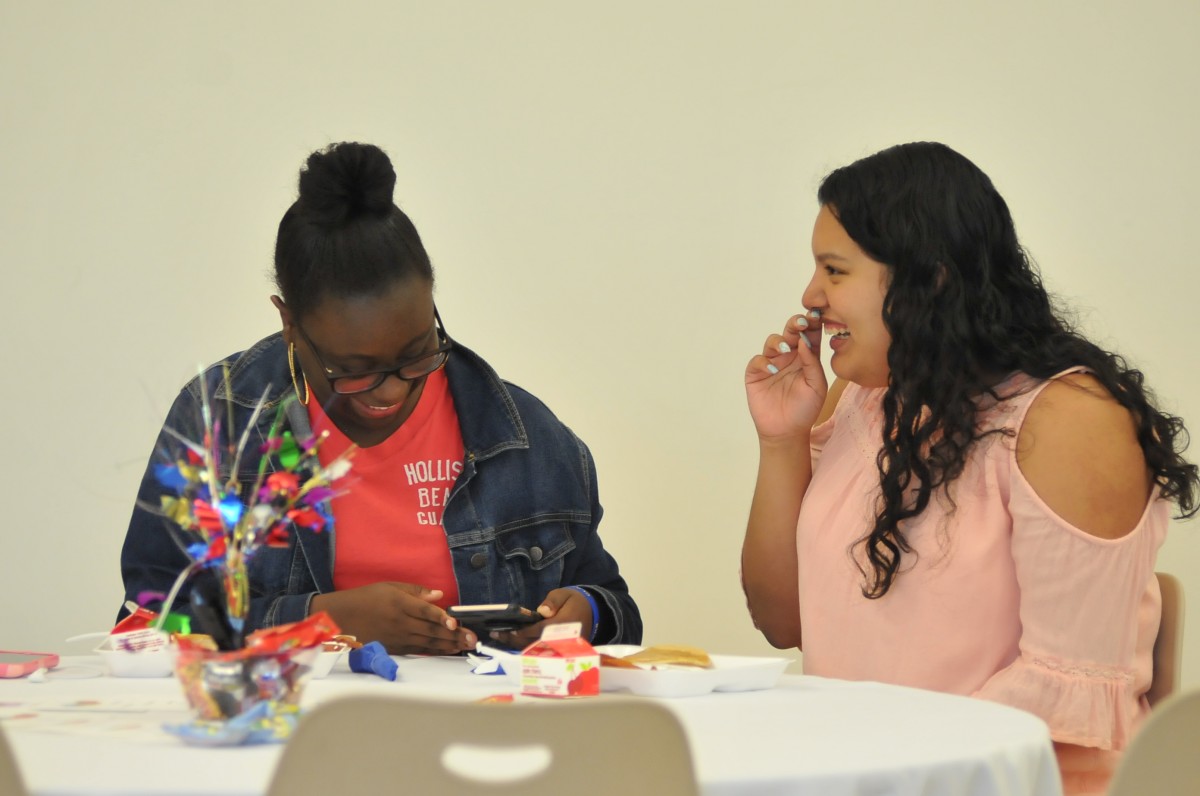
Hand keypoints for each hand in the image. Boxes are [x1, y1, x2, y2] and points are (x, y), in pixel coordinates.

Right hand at [310, 582, 475, 655]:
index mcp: (399, 604)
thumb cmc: (367, 598)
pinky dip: (436, 650)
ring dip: (449, 644)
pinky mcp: (396, 648)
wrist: (343, 618)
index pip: (424, 611)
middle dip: (454, 635)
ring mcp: (399, 637)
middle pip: (431, 629)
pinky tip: (449, 650)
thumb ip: (416, 591)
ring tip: (467, 645)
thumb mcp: (390, 587)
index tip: (455, 623)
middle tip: (473, 638)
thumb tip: (438, 595)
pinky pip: (420, 650)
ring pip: (428, 642)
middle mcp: (401, 622)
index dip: (441, 617)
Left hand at [488, 588, 594, 648]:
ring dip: (517, 645)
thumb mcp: (564, 594)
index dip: (524, 631)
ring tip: (499, 638)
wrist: (591, 612)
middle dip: (514, 640)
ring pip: (536, 650)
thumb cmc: (574, 601)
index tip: (508, 629)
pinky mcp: (559, 653)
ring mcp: (561, 649)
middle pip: (535, 643)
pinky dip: (525, 648)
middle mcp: (562, 640)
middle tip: (496, 635)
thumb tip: (542, 611)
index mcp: (564, 624)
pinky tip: (512, 641)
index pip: (541, 630)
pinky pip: (540, 652)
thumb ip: (553, 601)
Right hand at [745, 312, 827, 440]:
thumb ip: (812, 364)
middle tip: (801, 322)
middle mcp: (789, 356)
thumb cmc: (805, 409)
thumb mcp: (817, 387)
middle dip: (795, 324)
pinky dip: (764, 363)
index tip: (816, 315)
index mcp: (806, 357)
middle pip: (790, 333)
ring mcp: (771, 363)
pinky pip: (757, 361)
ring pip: (772, 342)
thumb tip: (804, 342)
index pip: (809, 335)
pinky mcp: (756, 374)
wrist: (787, 432)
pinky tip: (772, 370)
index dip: (812, 323)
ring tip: (786, 349)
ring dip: (779, 341)